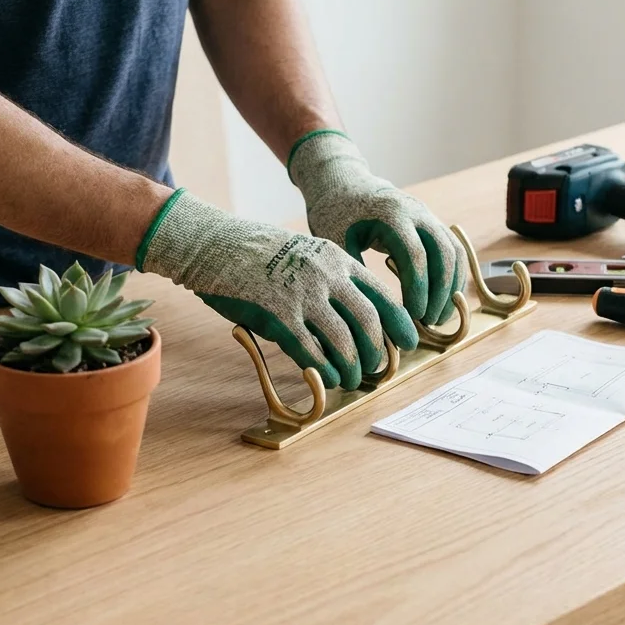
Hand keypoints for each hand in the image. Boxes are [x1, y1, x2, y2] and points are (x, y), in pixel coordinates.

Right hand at [138, 191, 417, 389]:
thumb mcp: (305, 255)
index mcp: (337, 260)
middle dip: (376, 351)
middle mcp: (326, 277)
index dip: (399, 323)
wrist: (215, 244)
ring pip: (343, 341)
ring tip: (352, 379)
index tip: (409, 341)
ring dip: (353, 367)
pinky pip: (311, 351)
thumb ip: (331, 280)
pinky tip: (329, 379)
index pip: (381, 294)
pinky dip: (325, 370)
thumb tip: (354, 316)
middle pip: (368, 321)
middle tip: (376, 369)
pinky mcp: (278, 316)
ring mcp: (302, 296)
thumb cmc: (259, 253)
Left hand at [289, 131, 466, 325]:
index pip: (415, 256)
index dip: (418, 289)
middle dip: (441, 292)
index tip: (413, 317)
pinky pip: (453, 251)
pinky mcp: (433, 223)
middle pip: (444, 254)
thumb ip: (354, 273)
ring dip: (452, 287)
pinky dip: (453, 277)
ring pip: (455, 253)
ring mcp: (428, 216)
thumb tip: (371, 312)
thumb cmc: (336, 216)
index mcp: (391, 216)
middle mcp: (417, 213)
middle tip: (430, 323)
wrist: (345, 185)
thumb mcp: (336, 243)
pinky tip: (442, 301)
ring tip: (438, 318)